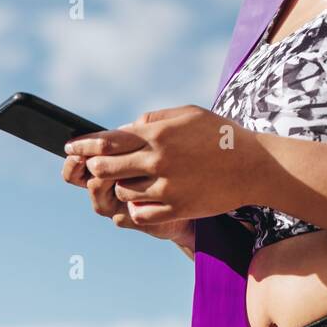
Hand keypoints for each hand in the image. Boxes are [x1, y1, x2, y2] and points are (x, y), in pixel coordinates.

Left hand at [64, 105, 257, 229]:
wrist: (255, 166)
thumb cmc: (222, 136)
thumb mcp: (189, 114)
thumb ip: (155, 119)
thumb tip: (127, 128)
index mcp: (158, 134)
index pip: (107, 140)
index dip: (84, 145)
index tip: (71, 147)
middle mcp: (158, 160)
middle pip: (106, 168)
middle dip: (96, 167)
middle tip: (95, 167)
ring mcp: (166, 187)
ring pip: (121, 192)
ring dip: (121, 187)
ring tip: (132, 181)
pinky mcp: (176, 208)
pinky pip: (139, 213)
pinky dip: (137, 206)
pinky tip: (145, 198)